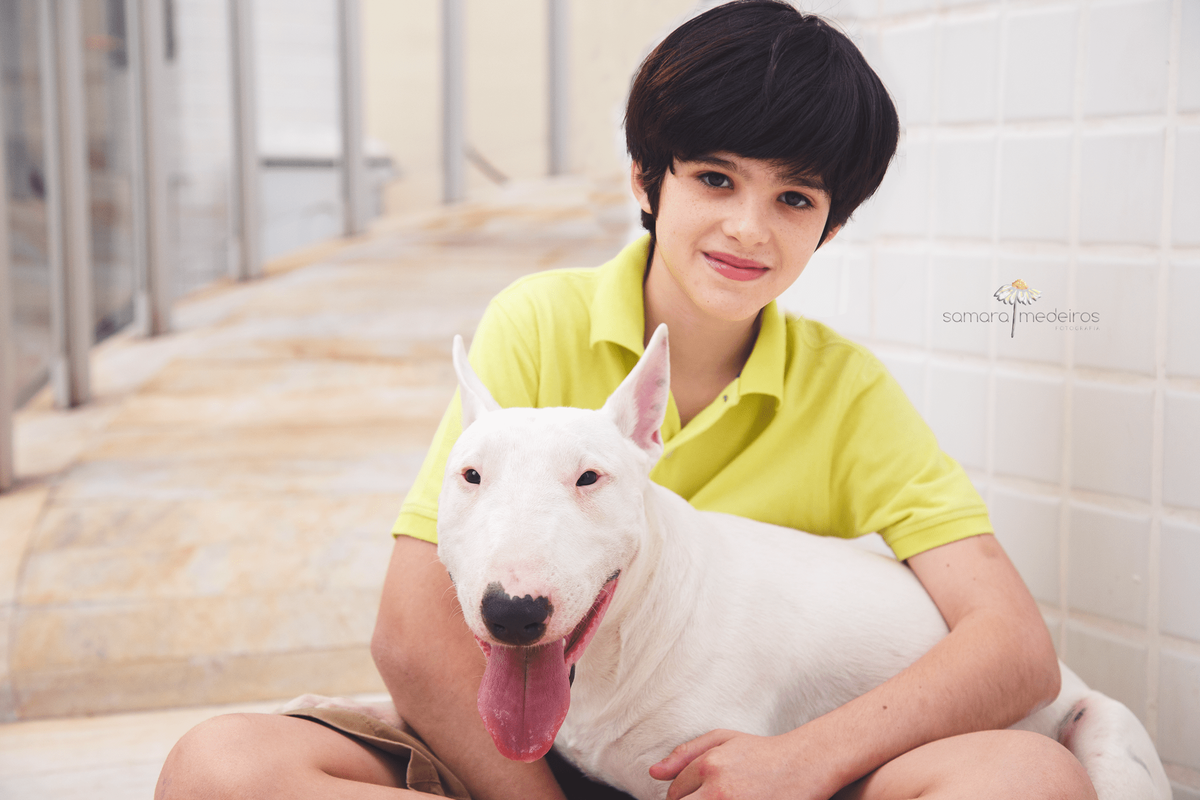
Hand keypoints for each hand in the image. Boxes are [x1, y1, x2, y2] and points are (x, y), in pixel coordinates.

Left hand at [649, 728, 837, 799]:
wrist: (804, 763)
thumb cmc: (762, 751)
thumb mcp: (722, 739)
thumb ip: (684, 753)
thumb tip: (653, 773)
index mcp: (708, 766)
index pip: (674, 794)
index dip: (680, 797)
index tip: (693, 795)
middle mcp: (718, 791)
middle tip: (701, 798)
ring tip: (719, 797)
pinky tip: (733, 799)